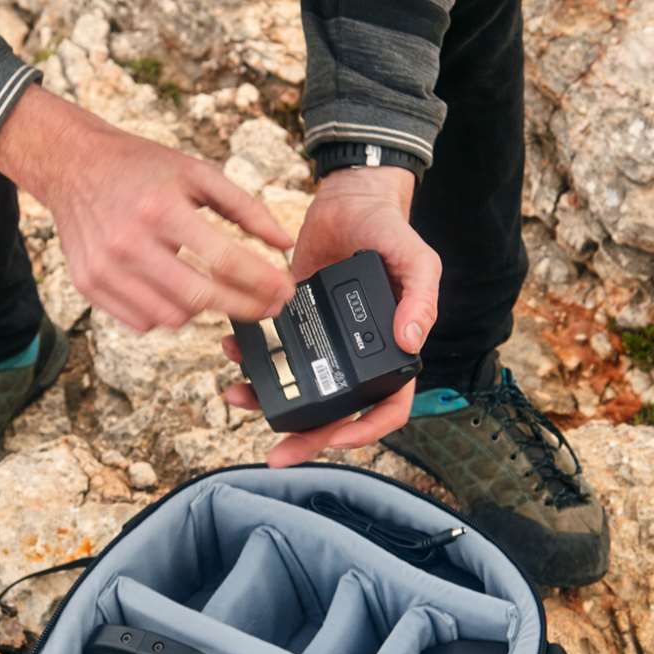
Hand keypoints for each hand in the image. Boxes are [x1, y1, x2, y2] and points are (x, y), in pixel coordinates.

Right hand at [0, 84, 295, 330]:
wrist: (73, 166)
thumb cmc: (141, 168)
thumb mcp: (197, 172)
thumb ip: (245, 207)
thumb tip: (284, 244)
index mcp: (161, 209)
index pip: (223, 260)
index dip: (261, 282)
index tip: (285, 291)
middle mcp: (129, 242)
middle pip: (200, 297)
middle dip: (244, 308)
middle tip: (268, 308)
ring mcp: (105, 269)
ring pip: (171, 318)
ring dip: (203, 311)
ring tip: (216, 292)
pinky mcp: (89, 285)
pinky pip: (141, 322)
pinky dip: (167, 314)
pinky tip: (176, 291)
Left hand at [223, 165, 440, 469]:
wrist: (349, 197)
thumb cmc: (390, 230)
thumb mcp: (418, 260)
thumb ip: (422, 298)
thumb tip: (412, 340)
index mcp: (389, 351)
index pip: (387, 408)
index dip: (365, 431)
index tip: (335, 438)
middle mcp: (353, 355)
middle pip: (333, 412)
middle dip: (304, 438)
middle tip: (276, 456)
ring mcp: (320, 340)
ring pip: (296, 386)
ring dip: (267, 398)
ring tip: (238, 396)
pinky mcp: (290, 319)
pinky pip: (271, 349)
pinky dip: (249, 356)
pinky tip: (231, 351)